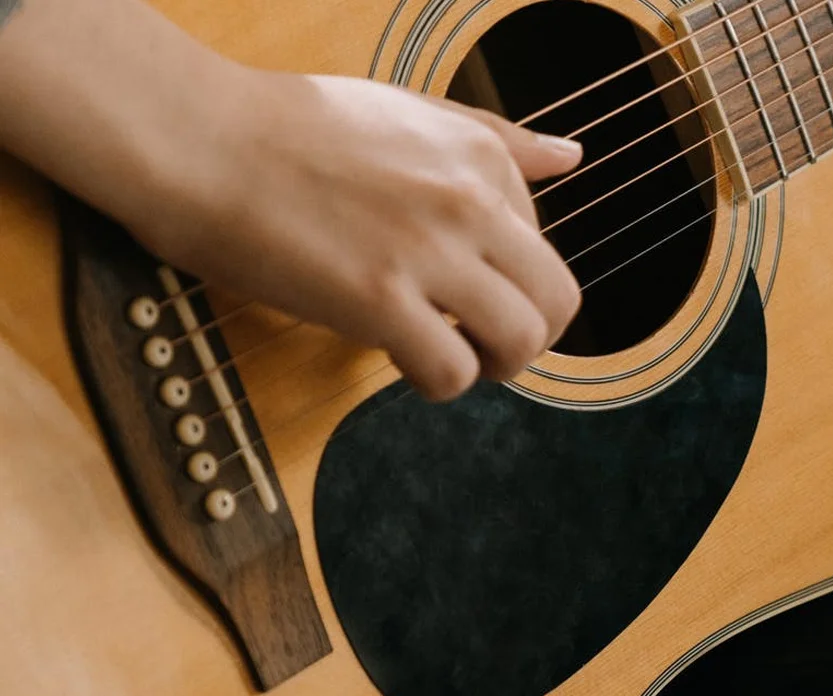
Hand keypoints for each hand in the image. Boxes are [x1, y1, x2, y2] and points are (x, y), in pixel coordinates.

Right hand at [0, 0, 582, 399]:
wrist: (199, 140)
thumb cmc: (290, 132)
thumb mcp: (410, 112)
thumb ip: (495, 140)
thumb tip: (570, 156)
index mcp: (481, 157)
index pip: (547, 252)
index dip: (509, 286)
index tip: (459, 285)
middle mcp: (469, 200)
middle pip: (560, 303)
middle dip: (531, 340)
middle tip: (481, 345)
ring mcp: (428, 251)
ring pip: (522, 342)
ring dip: (491, 367)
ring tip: (445, 354)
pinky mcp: (382, 299)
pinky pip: (454, 372)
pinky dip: (438, 384)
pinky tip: (401, 361)